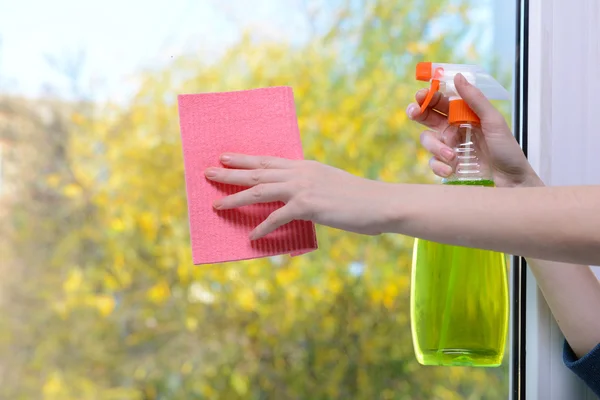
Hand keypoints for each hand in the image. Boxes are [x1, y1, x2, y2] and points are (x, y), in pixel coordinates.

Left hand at [204, 154, 391, 238]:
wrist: (381, 202)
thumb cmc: (359, 198)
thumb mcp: (330, 185)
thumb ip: (310, 188)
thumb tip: (296, 201)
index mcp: (305, 166)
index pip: (268, 160)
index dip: (244, 159)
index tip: (226, 157)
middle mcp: (300, 172)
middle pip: (257, 170)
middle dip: (230, 172)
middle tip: (207, 172)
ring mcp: (303, 187)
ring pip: (260, 190)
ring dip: (236, 197)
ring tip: (217, 204)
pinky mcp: (308, 205)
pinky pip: (277, 217)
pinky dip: (262, 228)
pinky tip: (251, 237)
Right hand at [406, 74, 542, 187]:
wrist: (511, 182)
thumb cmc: (507, 150)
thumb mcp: (493, 121)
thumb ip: (475, 99)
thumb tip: (458, 76)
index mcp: (464, 116)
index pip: (441, 102)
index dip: (429, 97)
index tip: (421, 95)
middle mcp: (454, 130)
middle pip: (427, 118)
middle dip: (418, 113)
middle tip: (414, 112)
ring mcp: (449, 148)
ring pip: (427, 140)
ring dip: (436, 147)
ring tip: (453, 156)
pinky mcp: (447, 166)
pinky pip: (433, 163)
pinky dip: (440, 166)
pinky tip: (452, 169)